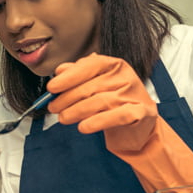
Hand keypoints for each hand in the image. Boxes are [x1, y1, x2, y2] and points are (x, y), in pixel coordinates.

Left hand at [46, 53, 192, 192]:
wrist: (139, 127)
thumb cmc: (114, 104)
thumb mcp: (96, 86)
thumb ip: (78, 75)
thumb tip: (60, 70)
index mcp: (114, 65)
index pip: (90, 65)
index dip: (68, 77)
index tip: (52, 88)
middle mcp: (126, 77)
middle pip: (91, 86)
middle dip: (67, 98)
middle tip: (53, 107)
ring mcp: (135, 94)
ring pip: (100, 101)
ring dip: (76, 111)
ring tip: (64, 118)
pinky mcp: (141, 113)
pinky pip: (116, 116)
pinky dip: (96, 122)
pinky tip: (83, 127)